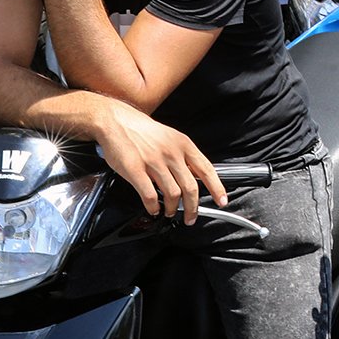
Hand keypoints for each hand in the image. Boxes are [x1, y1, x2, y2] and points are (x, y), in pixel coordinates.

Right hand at [95, 102, 225, 222]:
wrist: (116, 121)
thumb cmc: (143, 131)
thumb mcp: (171, 137)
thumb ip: (184, 156)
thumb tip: (198, 176)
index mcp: (183, 144)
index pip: (206, 169)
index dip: (216, 188)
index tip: (222, 200)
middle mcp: (171, 153)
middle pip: (191, 187)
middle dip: (193, 207)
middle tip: (191, 217)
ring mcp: (153, 162)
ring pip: (172, 194)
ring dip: (173, 208)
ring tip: (171, 212)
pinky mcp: (135, 170)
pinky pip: (149, 195)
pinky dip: (153, 207)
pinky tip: (154, 209)